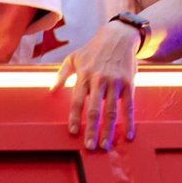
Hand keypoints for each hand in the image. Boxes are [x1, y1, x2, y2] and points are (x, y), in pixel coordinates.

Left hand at [51, 22, 139, 150]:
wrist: (120, 35)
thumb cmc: (94, 48)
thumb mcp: (74, 57)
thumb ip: (62, 74)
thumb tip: (51, 90)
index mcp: (84, 75)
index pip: (78, 101)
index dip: (75, 118)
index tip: (73, 132)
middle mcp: (100, 80)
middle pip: (95, 110)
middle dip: (92, 130)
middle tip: (90, 146)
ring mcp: (116, 82)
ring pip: (112, 110)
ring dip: (109, 130)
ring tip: (106, 145)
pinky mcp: (129, 83)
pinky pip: (130, 106)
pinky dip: (129, 121)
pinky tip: (128, 134)